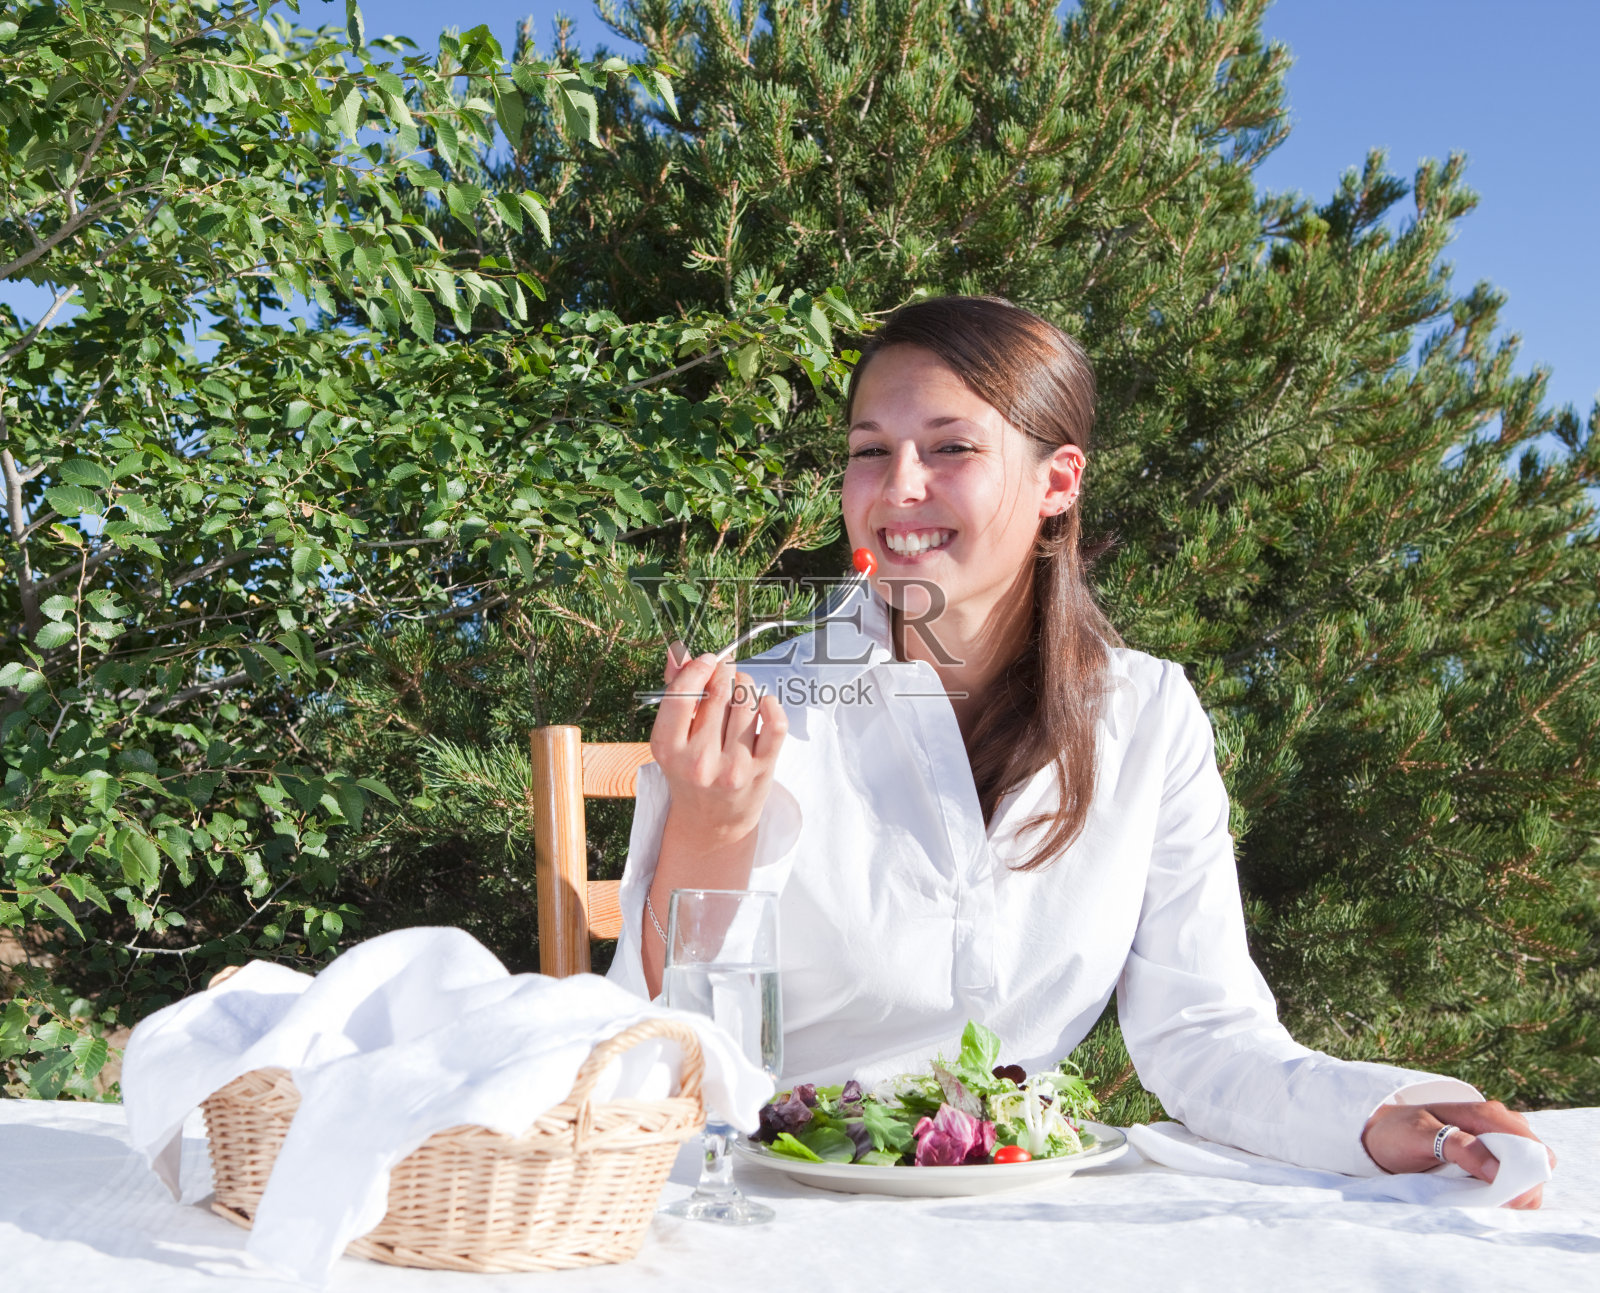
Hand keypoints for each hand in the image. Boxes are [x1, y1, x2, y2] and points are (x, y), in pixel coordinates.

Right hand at [649, 640, 787, 843]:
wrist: (712, 822)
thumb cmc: (690, 771)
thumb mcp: (673, 738)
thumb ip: (676, 692)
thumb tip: (678, 652)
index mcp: (668, 748)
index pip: (682, 694)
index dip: (698, 668)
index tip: (707, 660)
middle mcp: (698, 760)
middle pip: (718, 692)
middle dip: (724, 673)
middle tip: (726, 673)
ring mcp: (732, 767)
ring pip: (746, 701)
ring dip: (746, 685)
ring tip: (741, 689)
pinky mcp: (761, 771)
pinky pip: (774, 723)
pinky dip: (771, 704)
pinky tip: (762, 704)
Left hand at [1362, 1100, 1555, 1208]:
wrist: (1381, 1134)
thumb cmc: (1399, 1133)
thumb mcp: (1420, 1136)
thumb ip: (1459, 1147)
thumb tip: (1498, 1168)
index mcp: (1485, 1114)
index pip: (1532, 1148)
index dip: (1528, 1176)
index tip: (1507, 1197)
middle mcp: (1499, 1123)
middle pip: (1538, 1161)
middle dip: (1525, 1186)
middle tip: (1495, 1201)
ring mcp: (1498, 1139)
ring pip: (1529, 1171)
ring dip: (1517, 1189)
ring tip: (1487, 1198)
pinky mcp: (1492, 1155)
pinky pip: (1515, 1175)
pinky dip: (1508, 1189)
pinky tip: (1487, 1195)